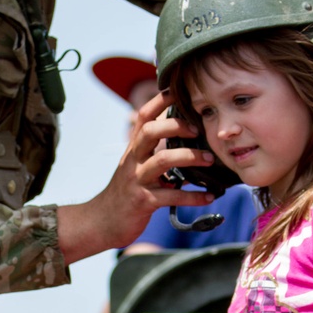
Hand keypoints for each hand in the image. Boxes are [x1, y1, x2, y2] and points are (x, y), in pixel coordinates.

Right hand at [56, 91, 215, 264]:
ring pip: (162, 161)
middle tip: (198, 130)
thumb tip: (186, 143)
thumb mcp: (136, 167)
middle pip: (150, 131)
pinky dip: (193, 196)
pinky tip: (209, 196)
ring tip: (210, 161)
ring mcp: (136, 180)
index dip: (161, 100)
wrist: (102, 222)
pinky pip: (171, 196)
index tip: (180, 90)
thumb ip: (155, 152)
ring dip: (190, 157)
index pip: (144, 115)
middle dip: (176, 126)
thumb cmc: (126, 193)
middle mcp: (133, 160)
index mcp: (133, 148)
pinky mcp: (142, 201)